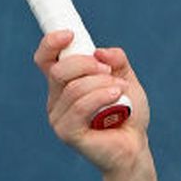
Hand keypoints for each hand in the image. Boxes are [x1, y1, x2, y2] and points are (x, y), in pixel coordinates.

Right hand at [34, 33, 150, 175]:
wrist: (135, 145)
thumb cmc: (127, 112)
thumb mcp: (126, 78)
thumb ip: (116, 60)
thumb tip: (100, 52)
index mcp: (64, 83)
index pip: (45, 59)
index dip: (51, 43)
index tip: (70, 34)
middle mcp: (56, 99)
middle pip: (59, 70)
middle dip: (86, 64)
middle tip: (108, 71)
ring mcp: (59, 117)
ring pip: (74, 88)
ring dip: (102, 84)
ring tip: (120, 91)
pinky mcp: (67, 132)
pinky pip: (81, 106)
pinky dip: (102, 96)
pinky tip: (116, 97)